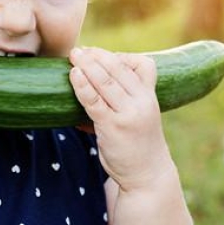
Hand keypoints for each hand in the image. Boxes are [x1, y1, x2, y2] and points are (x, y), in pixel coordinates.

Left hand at [68, 47, 173, 190]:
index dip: (119, 55)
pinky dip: (82, 86)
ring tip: (73, 55)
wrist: (147, 174)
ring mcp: (128, 114)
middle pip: (118, 69)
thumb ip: (122, 99)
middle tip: (78, 50)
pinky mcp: (112, 126)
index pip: (141, 64)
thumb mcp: (138, 115)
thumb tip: (89, 83)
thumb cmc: (137, 143)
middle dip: (96, 56)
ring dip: (86, 65)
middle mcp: (142, 102)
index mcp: (150, 96)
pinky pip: (94, 101)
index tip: (98, 53)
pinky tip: (73, 75)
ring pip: (105, 81)